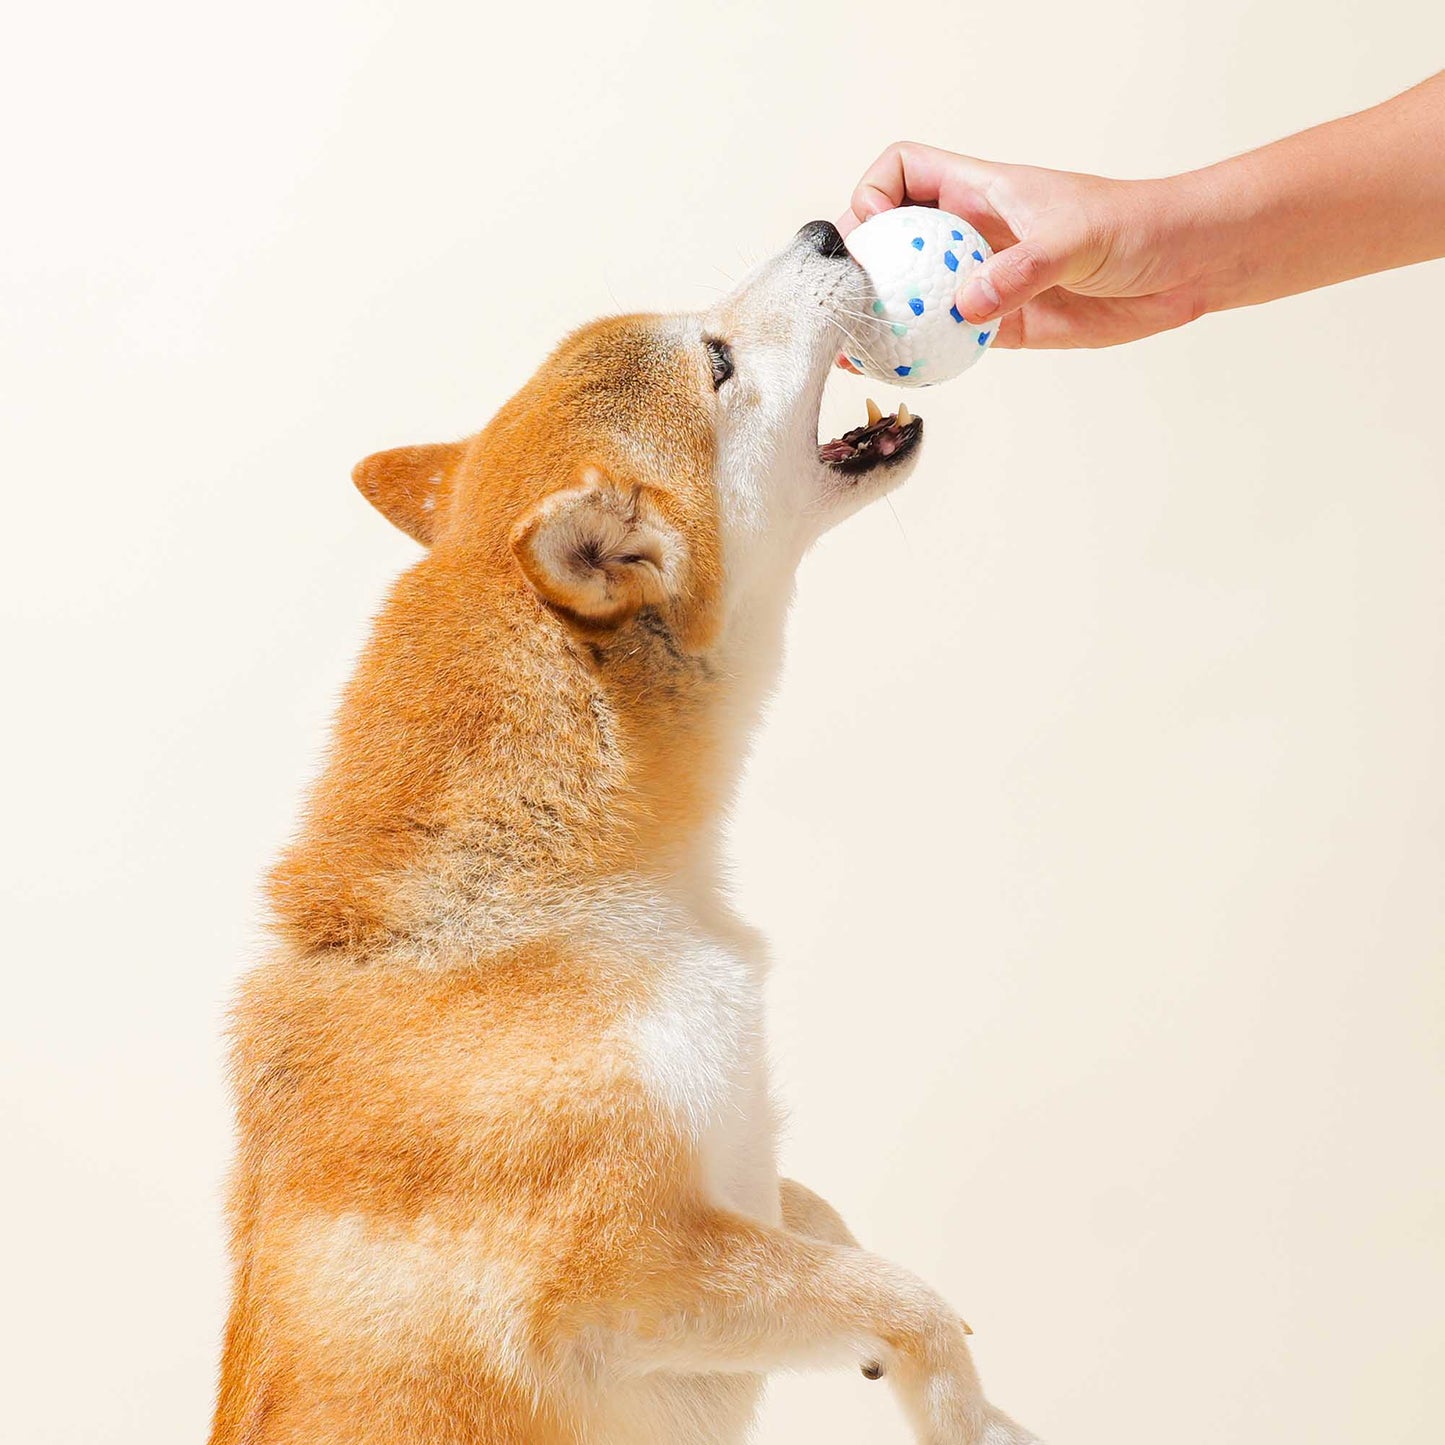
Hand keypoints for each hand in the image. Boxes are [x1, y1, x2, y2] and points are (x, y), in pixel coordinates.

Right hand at [838, 141, 1216, 349]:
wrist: (1186, 266)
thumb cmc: (1139, 224)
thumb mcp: (1079, 238)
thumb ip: (1022, 268)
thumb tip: (969, 303)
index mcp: (981, 191)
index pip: (904, 171)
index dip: (875, 194)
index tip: (873, 235)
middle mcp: (972, 233)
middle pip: (895, 239)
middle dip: (863, 267)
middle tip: (846, 305)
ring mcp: (984, 280)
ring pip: (914, 294)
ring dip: (882, 319)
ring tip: (854, 349)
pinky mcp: (1003, 324)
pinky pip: (947, 338)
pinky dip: (921, 354)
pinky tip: (903, 370)